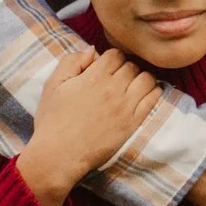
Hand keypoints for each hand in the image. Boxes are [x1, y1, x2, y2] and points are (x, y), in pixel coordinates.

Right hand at [21, 44, 161, 205]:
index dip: (110, 58)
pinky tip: (144, 94)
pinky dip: (152, 91)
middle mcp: (114, 89)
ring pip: (146, 78)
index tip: (105, 67)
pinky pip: (153, 99)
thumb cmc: (52, 120)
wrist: (59, 155)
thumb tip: (93, 50)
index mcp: (94, 77)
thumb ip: (72, 61)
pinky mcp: (133, 122)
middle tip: (116, 78)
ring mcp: (126, 106)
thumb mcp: (53, 85)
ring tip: (131, 84)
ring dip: (140, 77)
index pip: (115, 54)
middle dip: (124, 67)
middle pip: (131, 65)